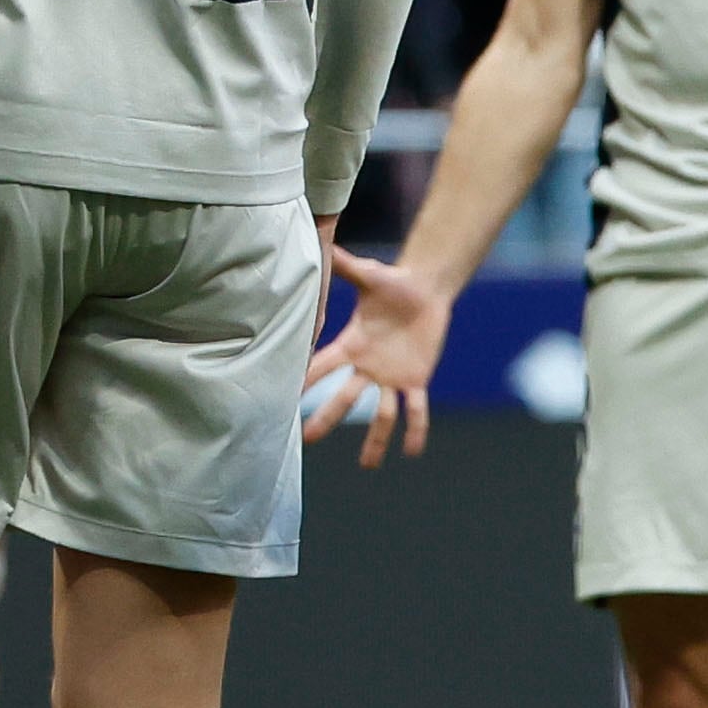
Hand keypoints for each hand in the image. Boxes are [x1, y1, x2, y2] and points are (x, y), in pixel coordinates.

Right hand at [300, 241, 448, 466]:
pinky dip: (416, 429)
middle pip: (345, 398)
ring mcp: (390, 377)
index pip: (322, 366)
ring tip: (368, 465)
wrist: (424, 291)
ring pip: (381, 413)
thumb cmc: (392, 283)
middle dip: (327, 418)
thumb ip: (345, 265)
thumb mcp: (367, 274)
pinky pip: (416, 409)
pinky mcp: (416, 379)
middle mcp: (366, 367)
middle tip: (307, 440)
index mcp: (352, 346)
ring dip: (376, 440)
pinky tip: (413, 451)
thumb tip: (323, 242)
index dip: (304, 382)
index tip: (283, 399)